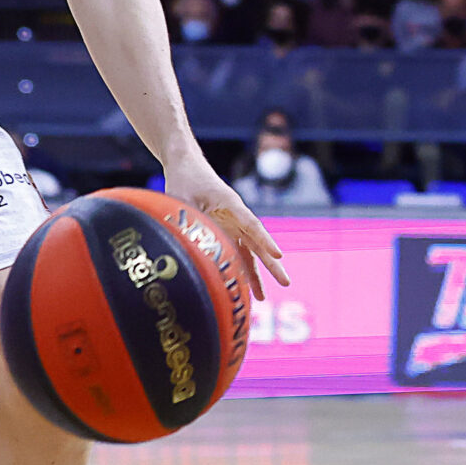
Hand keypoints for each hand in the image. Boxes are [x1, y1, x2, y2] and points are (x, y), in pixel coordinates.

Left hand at [162, 156, 288, 298]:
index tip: (278, 255)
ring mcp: (231, 224)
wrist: (186, 165)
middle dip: (271, 265)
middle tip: (286, 283)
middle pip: (257, 243)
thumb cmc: (184, 178)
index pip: (252, 224)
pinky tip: (243, 287)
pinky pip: (235, 252)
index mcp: (230, 204)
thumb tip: (182, 245)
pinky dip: (240, 269)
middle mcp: (236, 216)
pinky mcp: (224, 230)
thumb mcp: (180, 197)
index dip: (265, 240)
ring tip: (262, 299)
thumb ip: (184, 219)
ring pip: (247, 252)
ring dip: (255, 275)